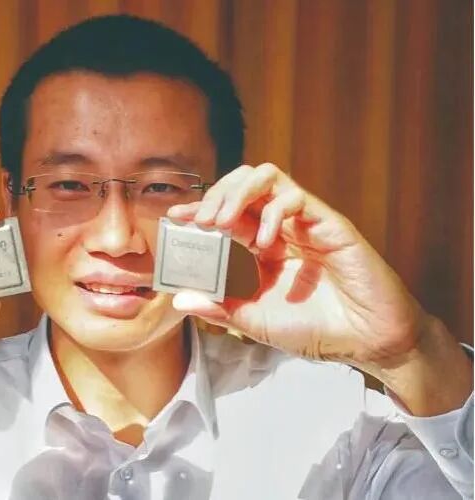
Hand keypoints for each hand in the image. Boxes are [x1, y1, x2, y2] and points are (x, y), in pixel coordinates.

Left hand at [168, 163, 430, 368]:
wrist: (367, 342)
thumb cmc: (316, 330)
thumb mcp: (256, 321)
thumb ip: (221, 308)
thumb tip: (180, 298)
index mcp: (262, 247)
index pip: (224, 215)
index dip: (198, 210)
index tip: (173, 218)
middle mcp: (280, 228)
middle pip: (242, 184)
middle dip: (215, 195)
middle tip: (200, 220)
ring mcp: (305, 222)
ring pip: (266, 178)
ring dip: (238, 193)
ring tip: (223, 222)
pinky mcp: (329, 223)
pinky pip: (295, 198)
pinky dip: (273, 212)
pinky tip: (266, 242)